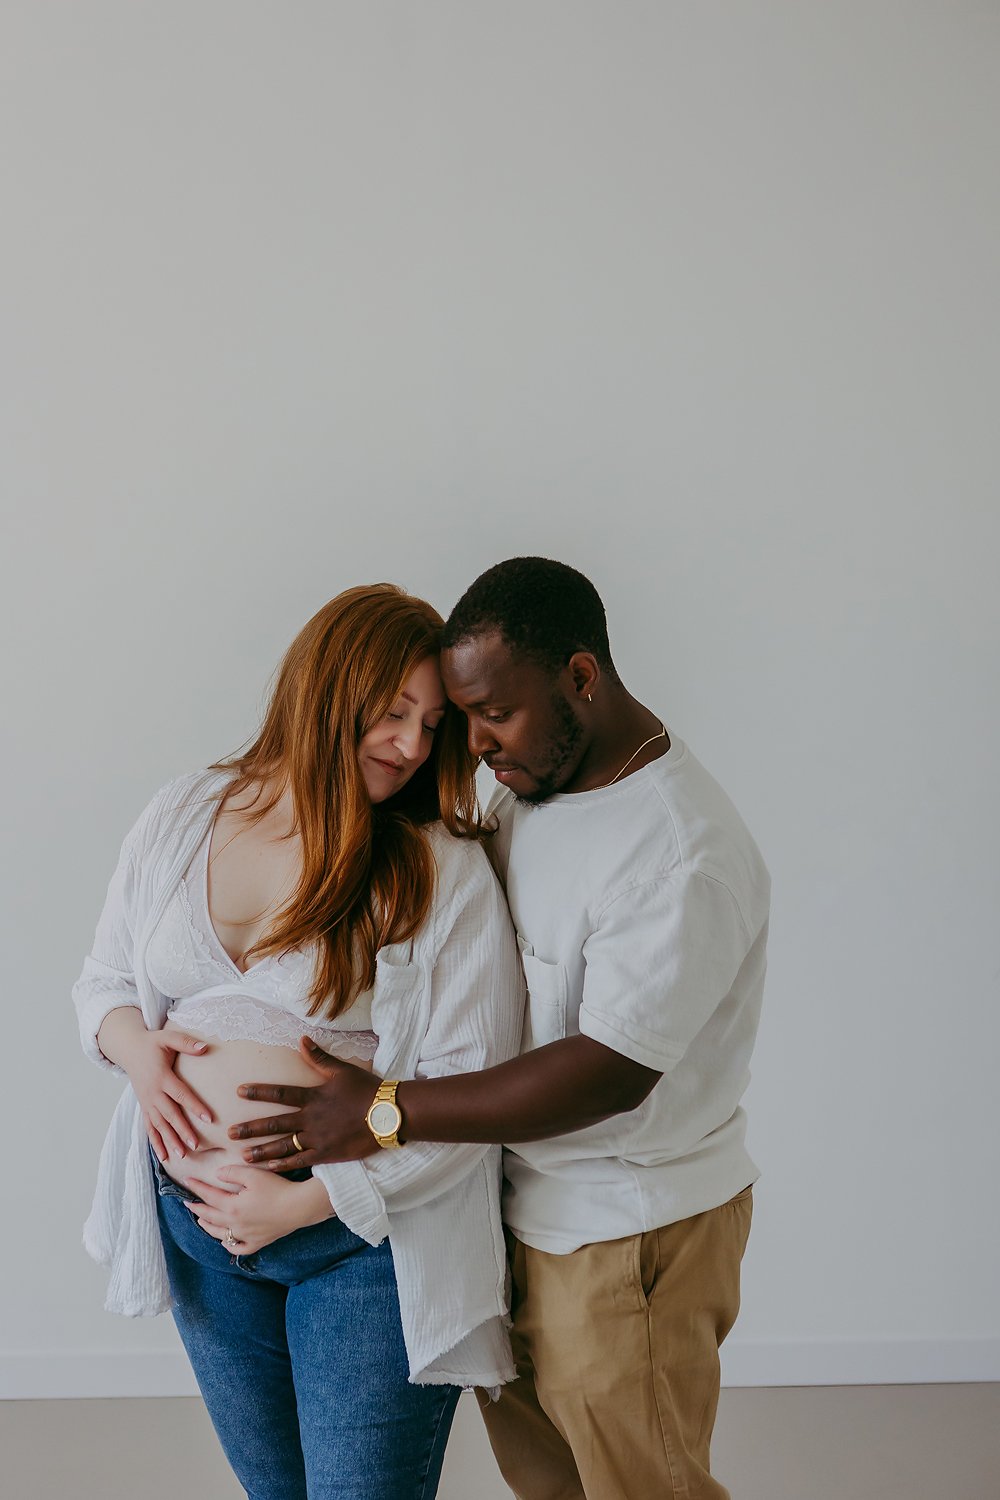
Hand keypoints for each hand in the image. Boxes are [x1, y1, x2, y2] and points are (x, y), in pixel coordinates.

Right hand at [97, 1009, 212, 1162]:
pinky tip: (164, 1157)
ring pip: (159, 1125)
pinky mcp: (143, 1107)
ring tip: (182, 1155)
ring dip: (170, 1141)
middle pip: (170, 1114)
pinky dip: (156, 1142)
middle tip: (196, 1145)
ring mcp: (147, 1102)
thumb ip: (186, 1043)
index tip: (209, 1119)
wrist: (129, 1049)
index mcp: (161, 1077)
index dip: (195, 1106)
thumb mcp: (168, 1038)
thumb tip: (205, 1047)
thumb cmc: (152, 1043)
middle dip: (182, 1130)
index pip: (181, 1094)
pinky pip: (149, 1127)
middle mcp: (153, 1093)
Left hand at [183, 1165, 333, 1254]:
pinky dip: (228, 1245)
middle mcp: (235, 1224)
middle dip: (196, 1208)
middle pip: (209, 1216)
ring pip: (219, 1234)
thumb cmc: (277, 1188)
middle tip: (187, 1202)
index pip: (208, 1195)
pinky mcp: (257, 1242)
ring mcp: (245, 1236)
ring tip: (200, 1220)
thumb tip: (216, 1174)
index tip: (187, 1180)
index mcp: (232, 1206)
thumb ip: (232, 1173)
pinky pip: (237, 1248)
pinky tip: (225, 1241)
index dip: (196, 1187)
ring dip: (207, 1226)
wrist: (298, 1207)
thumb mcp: (254, 1174)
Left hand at [229, 1039, 382, 1166]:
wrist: (388, 1114)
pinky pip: (299, 1162)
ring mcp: (317, 1139)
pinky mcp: (326, 1154)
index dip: (259, 1092)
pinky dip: (283, 1165)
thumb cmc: (366, 1090)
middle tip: (229, 1133)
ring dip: (261, 1151)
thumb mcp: (342, 1070)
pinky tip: (268, 1168)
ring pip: (283, 1147)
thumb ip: (319, 1057)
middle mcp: (311, 1119)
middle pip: (275, 1124)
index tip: (239, 1092)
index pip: (280, 1094)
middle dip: (250, 1129)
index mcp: (314, 1096)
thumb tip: (302, 1039)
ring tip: (242, 1156)